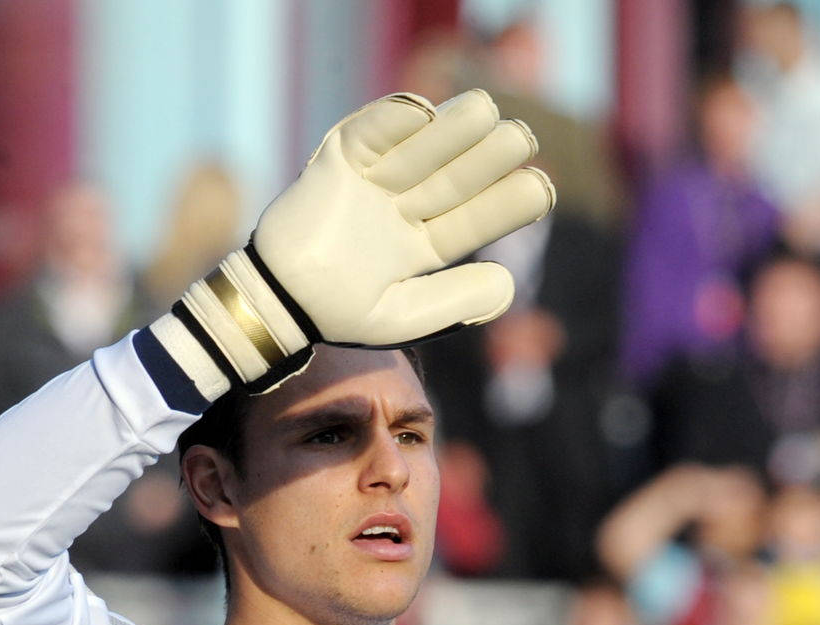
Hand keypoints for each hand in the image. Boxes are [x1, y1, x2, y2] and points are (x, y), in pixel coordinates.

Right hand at [151, 88, 553, 400]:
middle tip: (523, 138)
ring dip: (451, 130)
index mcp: (427, 243)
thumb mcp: (402, 317)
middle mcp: (408, 205)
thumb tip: (510, 282)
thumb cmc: (339, 312)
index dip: (506, 204)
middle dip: (487, 158)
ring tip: (484, 111)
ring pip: (420, 150)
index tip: (541, 189)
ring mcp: (376, 180)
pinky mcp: (340, 158)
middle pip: (454, 177)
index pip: (475, 219)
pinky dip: (391, 120)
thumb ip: (454, 302)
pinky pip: (369, 134)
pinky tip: (422, 111)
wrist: (277, 300)